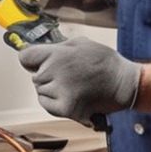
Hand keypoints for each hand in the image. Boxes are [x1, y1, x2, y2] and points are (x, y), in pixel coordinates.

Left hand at [18, 37, 141, 124]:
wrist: (124, 83)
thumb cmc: (105, 62)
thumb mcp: (81, 43)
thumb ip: (58, 47)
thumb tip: (42, 50)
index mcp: (58, 53)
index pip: (25, 57)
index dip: (30, 61)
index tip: (35, 64)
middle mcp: (56, 70)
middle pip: (34, 76)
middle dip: (46, 77)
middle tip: (66, 77)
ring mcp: (60, 90)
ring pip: (40, 91)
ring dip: (51, 91)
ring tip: (71, 87)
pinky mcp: (66, 107)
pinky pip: (46, 105)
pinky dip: (54, 103)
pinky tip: (69, 97)